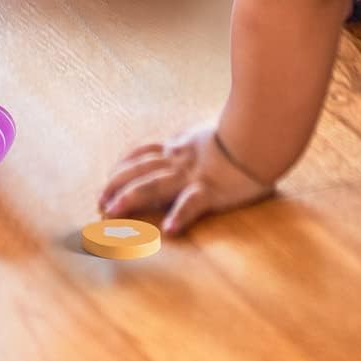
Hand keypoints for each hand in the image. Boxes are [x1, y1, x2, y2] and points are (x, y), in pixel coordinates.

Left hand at [98, 123, 273, 237]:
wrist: (261, 130)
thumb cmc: (244, 132)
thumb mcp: (213, 134)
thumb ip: (200, 141)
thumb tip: (196, 145)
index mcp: (180, 147)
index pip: (143, 155)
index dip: (123, 167)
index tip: (108, 179)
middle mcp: (180, 160)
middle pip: (140, 171)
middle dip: (116, 185)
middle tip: (99, 202)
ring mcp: (193, 175)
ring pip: (154, 185)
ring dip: (131, 197)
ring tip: (112, 210)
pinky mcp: (211, 188)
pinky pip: (192, 202)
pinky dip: (180, 215)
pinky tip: (170, 230)